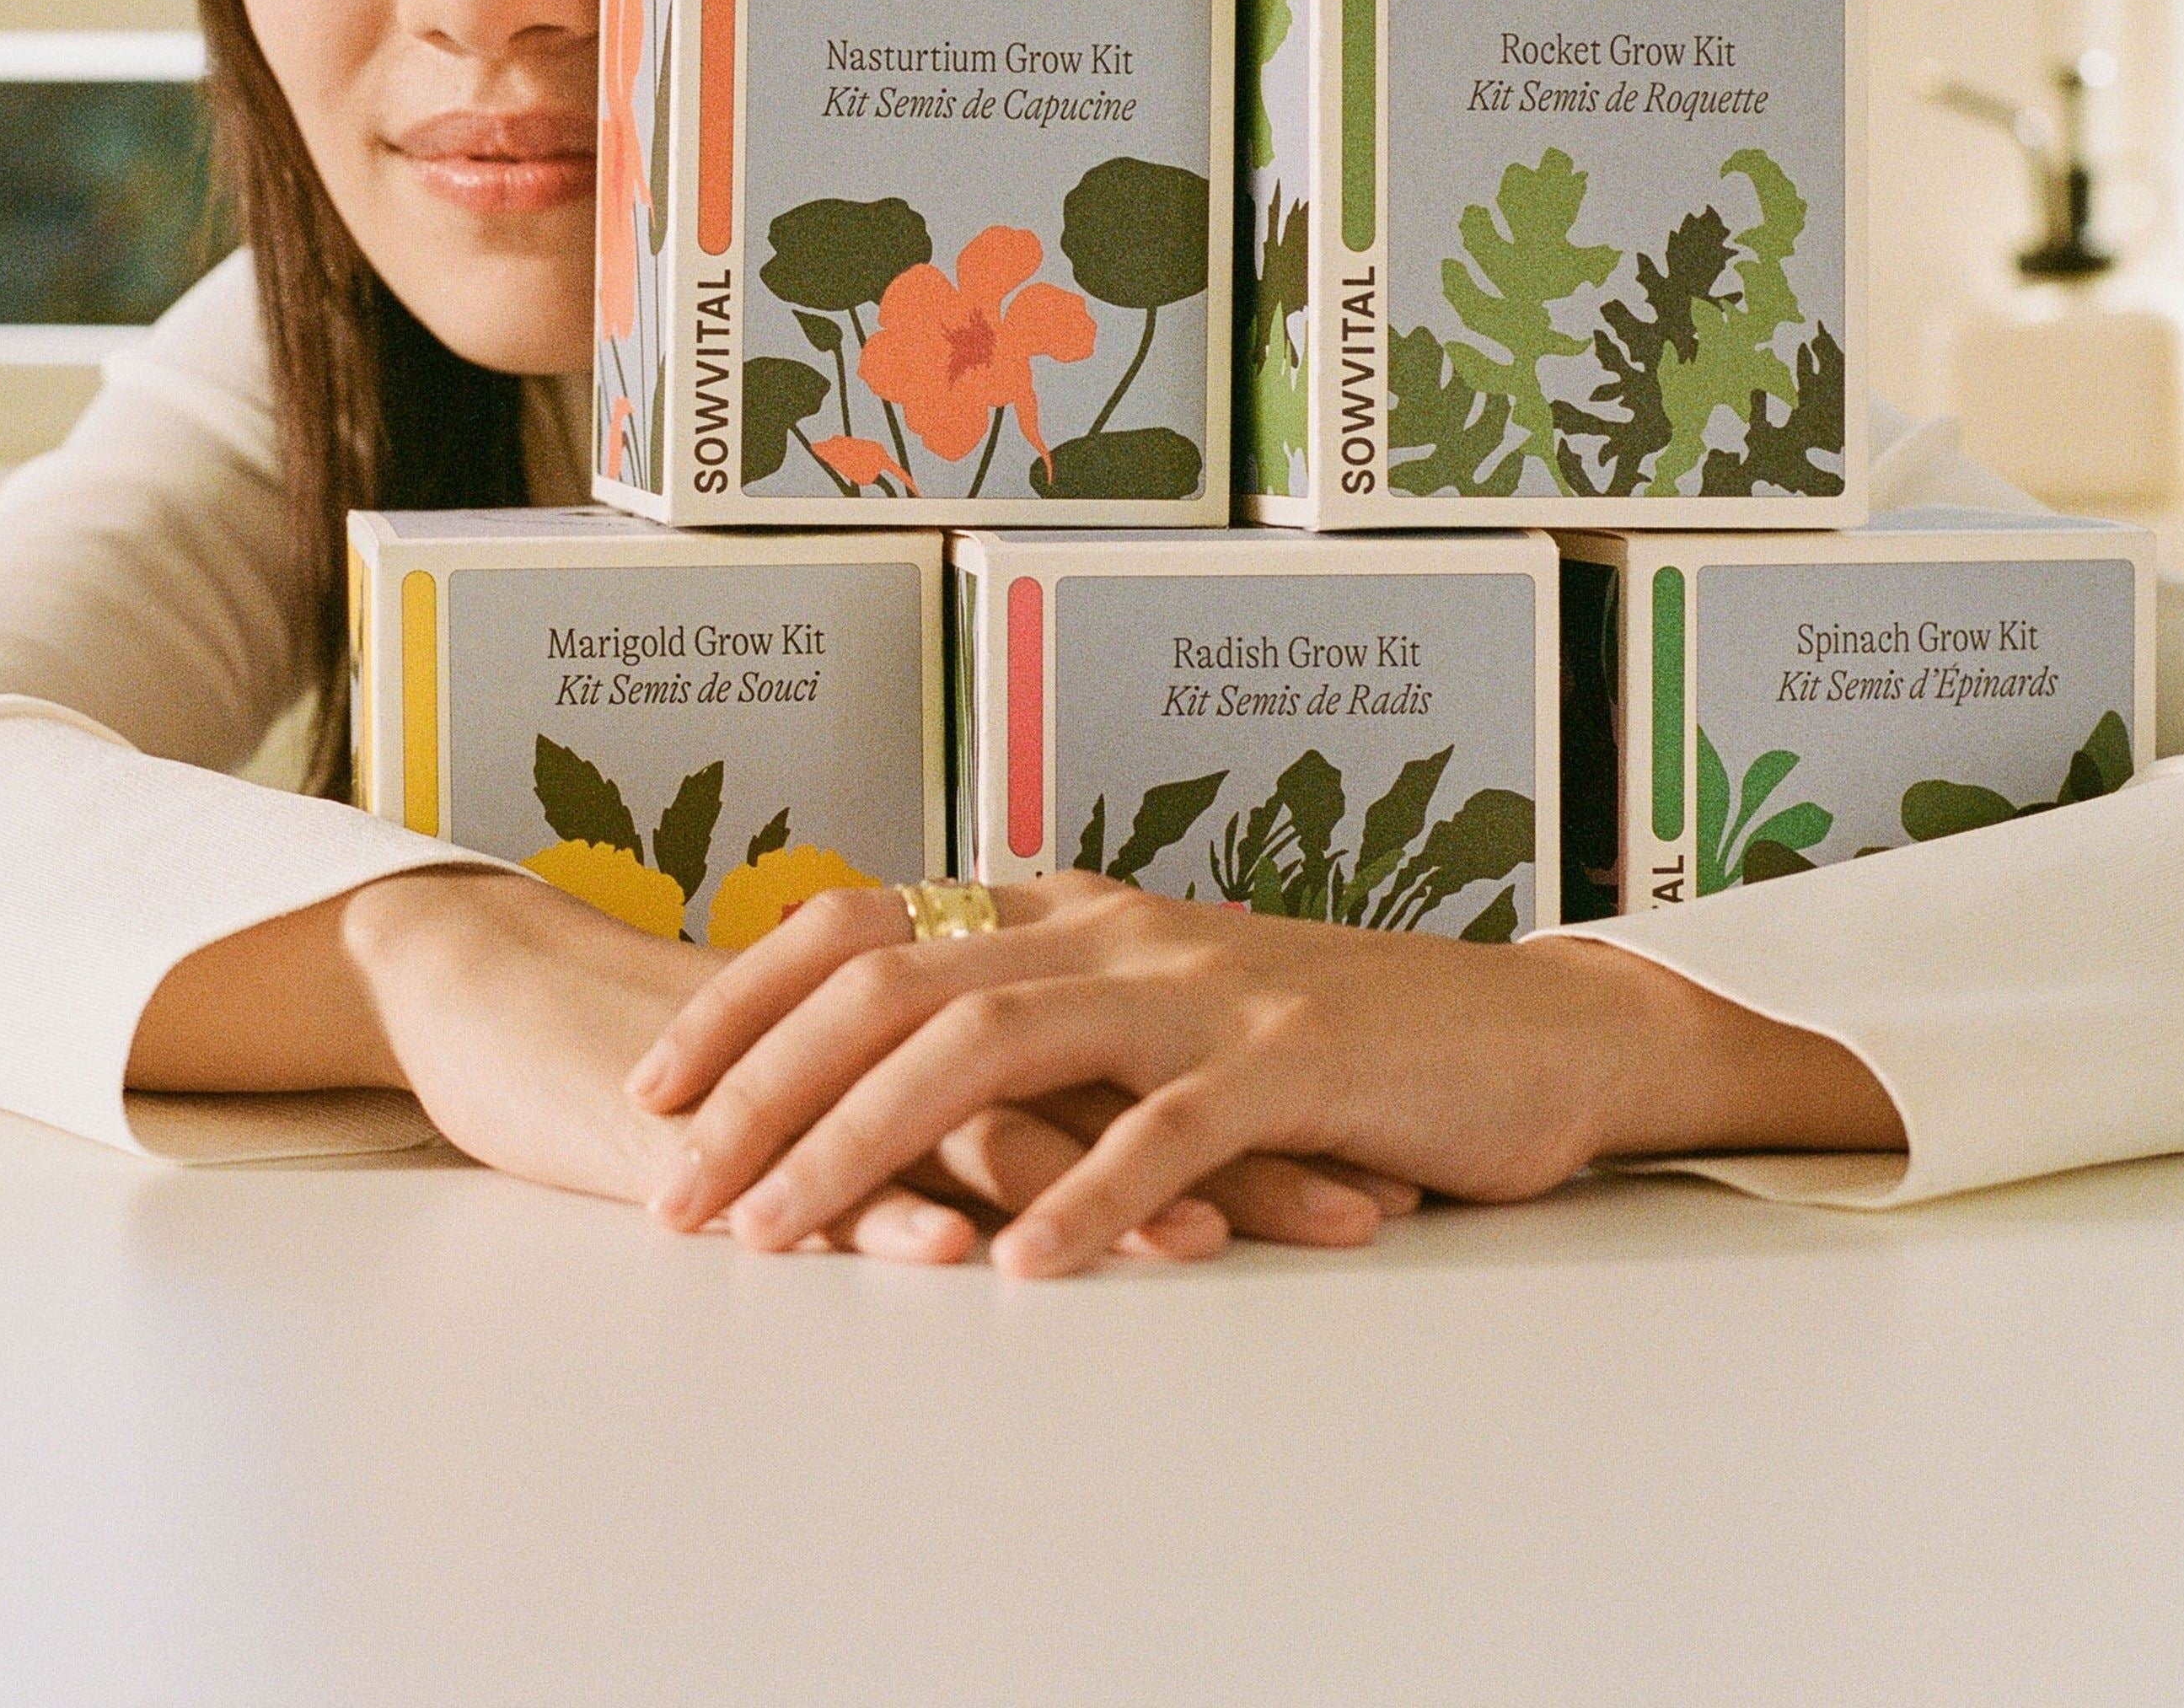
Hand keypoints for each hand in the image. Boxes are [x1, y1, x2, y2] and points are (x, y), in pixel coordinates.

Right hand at [132, 870, 1364, 1260]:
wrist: (523, 1005)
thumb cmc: (707, 1055)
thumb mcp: (874, 1084)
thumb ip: (983, 1104)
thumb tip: (1119, 1166)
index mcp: (974, 1001)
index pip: (1149, 1057)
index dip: (1265, 1109)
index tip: (1381, 1160)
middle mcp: (928, 1018)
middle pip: (1112, 1083)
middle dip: (1242, 1152)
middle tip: (1364, 1207)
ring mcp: (839, 1061)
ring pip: (989, 1116)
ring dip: (1099, 1189)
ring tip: (1208, 1248)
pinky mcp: (749, 1105)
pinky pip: (833, 1153)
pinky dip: (909, 1199)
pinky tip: (974, 1255)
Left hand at [625, 874, 1902, 1277]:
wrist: (1529, 1033)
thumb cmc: (1340, 1042)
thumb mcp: (1168, 1009)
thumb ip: (1052, 1018)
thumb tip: (902, 1066)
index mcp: (1078, 911)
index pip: (871, 926)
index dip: (749, 1000)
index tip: (654, 1089)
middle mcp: (1118, 931)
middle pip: (894, 986)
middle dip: (761, 1090)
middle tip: (671, 1193)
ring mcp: (1202, 992)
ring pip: (990, 1048)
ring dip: (865, 1146)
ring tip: (779, 1236)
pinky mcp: (1290, 1068)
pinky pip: (1162, 1133)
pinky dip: (1080, 1201)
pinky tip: (1015, 1272)